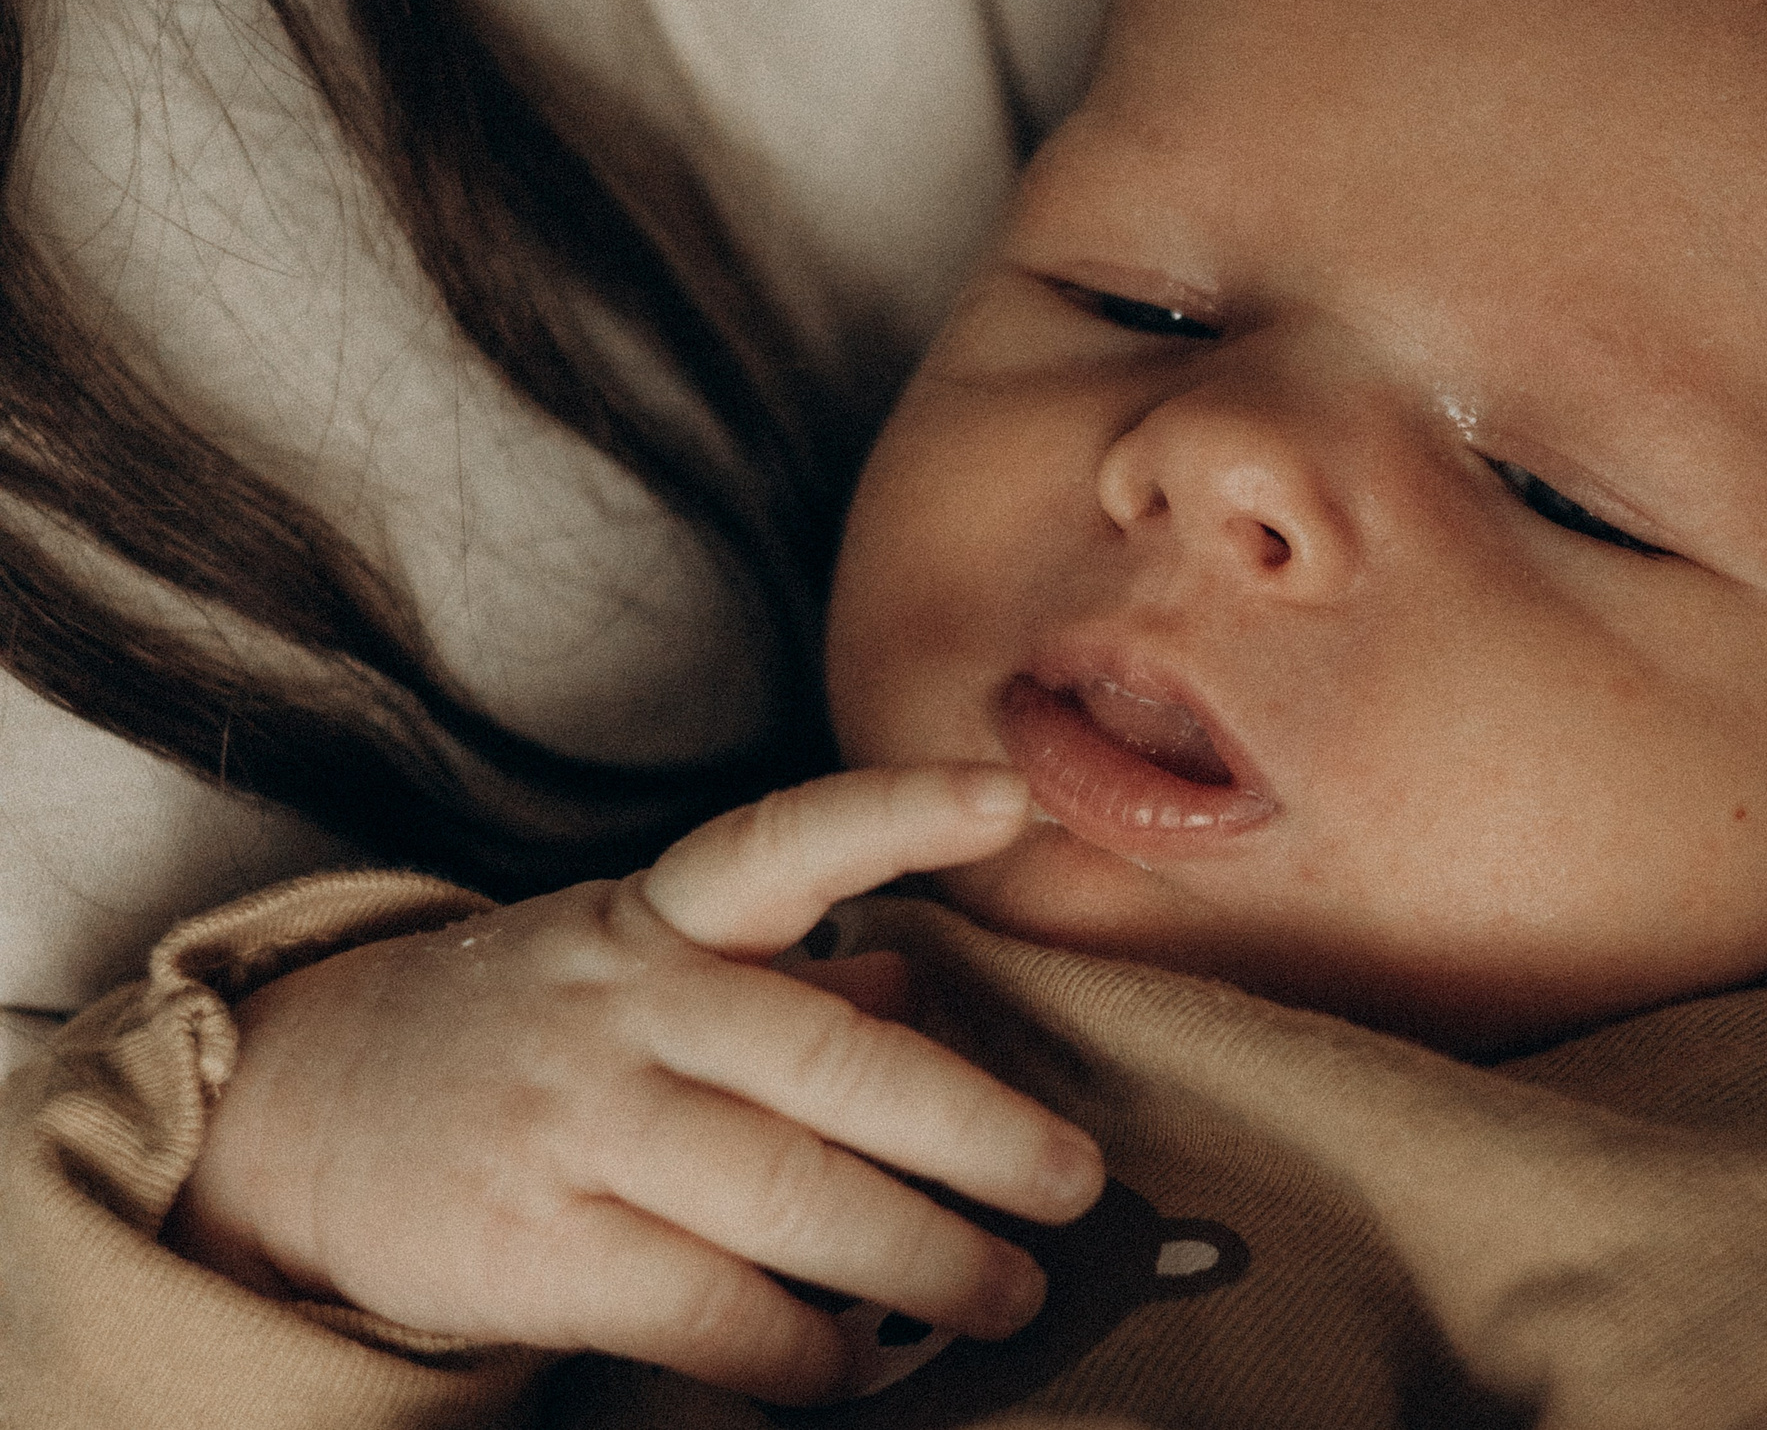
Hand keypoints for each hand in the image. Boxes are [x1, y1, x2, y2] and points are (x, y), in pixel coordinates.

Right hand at [165, 765, 1102, 1405]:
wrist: (293, 1110)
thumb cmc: (523, 1029)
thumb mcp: (641, 960)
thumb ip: (786, 972)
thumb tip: (926, 983)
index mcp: (660, 919)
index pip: (784, 841)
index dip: (897, 813)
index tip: (1010, 798)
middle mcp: (626, 1008)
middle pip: (830, 1061)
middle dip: (973, 1128)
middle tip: (1077, 1184)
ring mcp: (575, 1127)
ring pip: (784, 1194)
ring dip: (917, 1257)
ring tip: (1006, 1296)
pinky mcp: (531, 1248)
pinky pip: (700, 1305)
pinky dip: (796, 1346)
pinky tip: (856, 1364)